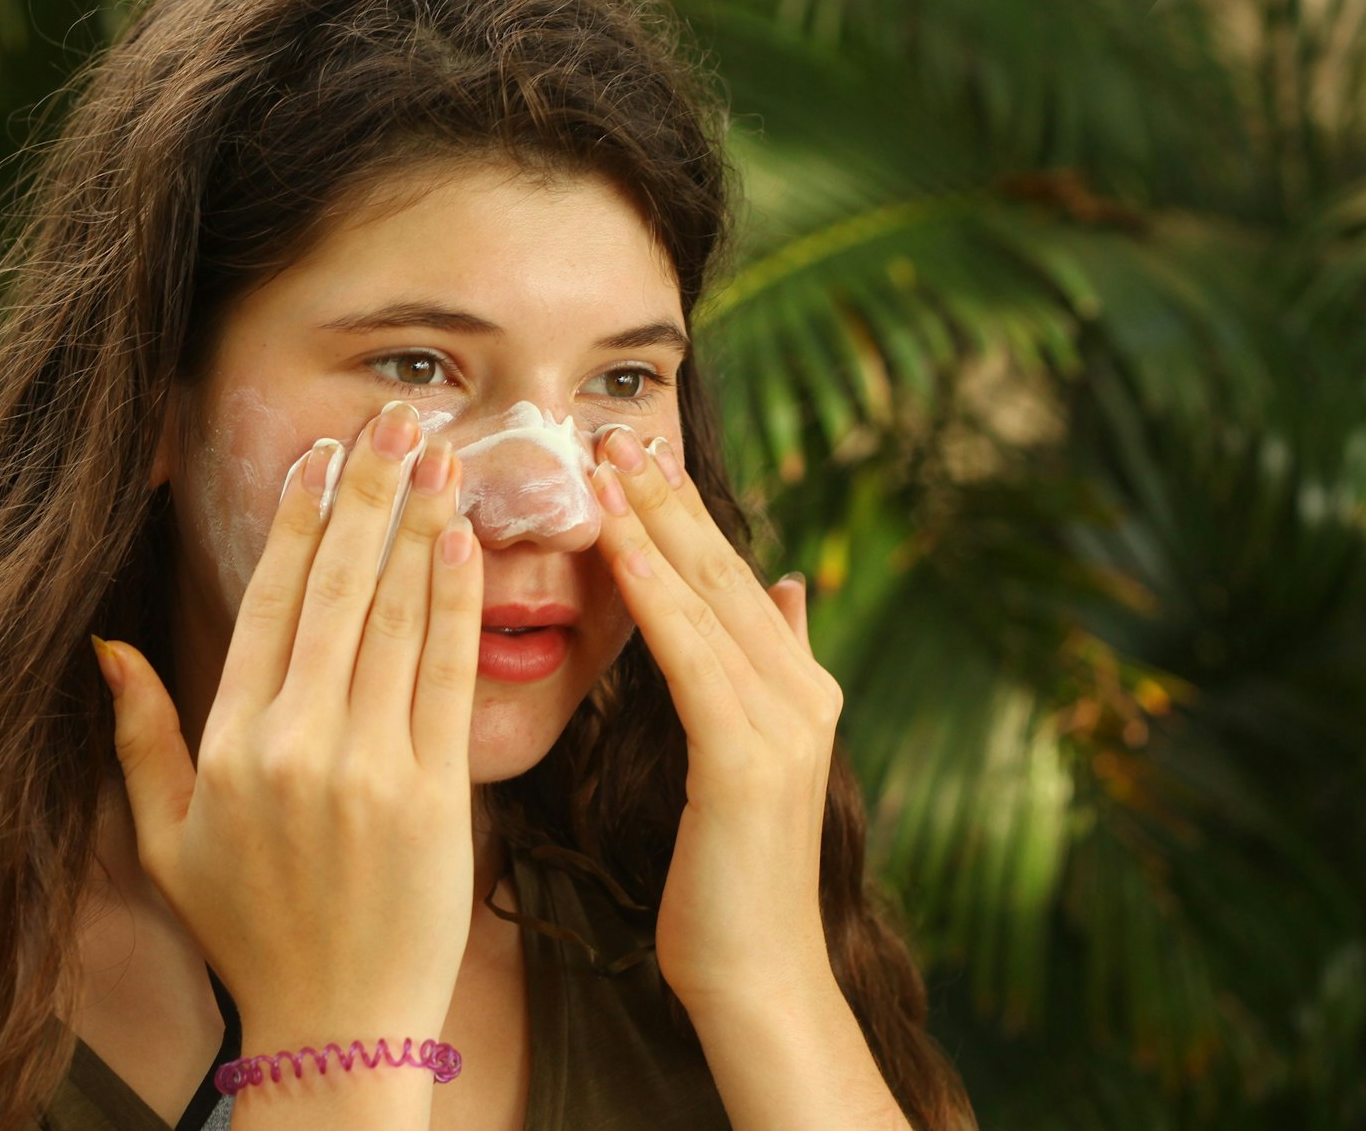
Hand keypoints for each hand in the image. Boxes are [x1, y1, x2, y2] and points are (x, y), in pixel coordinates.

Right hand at [90, 401, 483, 1047]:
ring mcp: (367, 769)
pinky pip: (445, 680)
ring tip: (436, 452)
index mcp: (228, 746)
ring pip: (392, 620)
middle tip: (392, 417)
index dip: (293, 522)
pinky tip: (465, 544)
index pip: (264, 605)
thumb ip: (140, 738)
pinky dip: (455, 607)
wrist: (336, 1026)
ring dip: (416, 526)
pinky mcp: (434, 797)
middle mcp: (293, 745)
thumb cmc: (249, 930)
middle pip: (332, 591)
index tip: (316, 454)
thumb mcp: (166, 840)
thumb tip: (109, 645)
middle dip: (365, 493)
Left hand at [587, 425, 843, 1012]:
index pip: (729, 578)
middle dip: (665, 497)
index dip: (682, 512)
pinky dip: (651, 593)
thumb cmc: (724, 880)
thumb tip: (786, 586)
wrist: (756, 977)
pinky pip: (688, 655)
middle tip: (613, 428)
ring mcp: (783, 722)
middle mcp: (801, 691)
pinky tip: (614, 545)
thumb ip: (766, 666)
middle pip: (720, 571)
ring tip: (604, 461)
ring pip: (704, 598)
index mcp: (797, 687)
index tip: (634, 452)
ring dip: (650, 524)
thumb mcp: (742, 759)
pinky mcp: (745, 758)